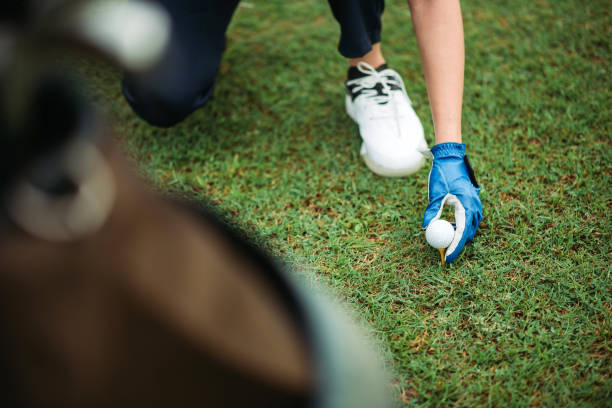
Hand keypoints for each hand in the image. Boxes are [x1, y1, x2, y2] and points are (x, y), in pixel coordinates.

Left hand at [422, 142, 481, 262]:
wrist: (451, 158)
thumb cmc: (442, 175)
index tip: (448, 259)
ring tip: (446, 241)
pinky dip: (461, 226)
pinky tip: (450, 226)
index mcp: (466, 206)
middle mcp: (474, 207)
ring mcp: (476, 204)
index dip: (455, 248)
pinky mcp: (473, 202)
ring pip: (470, 227)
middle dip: (458, 244)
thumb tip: (426, 227)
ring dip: (460, 235)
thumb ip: (432, 210)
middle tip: (445, 253)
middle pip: (468, 233)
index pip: (462, 233)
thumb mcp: (435, 194)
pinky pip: (470, 220)